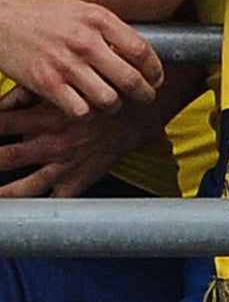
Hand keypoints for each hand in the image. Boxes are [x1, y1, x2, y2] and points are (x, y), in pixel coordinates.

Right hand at [0, 0, 163, 115]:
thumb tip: (138, 51)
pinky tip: (85, 107)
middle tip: (146, 98)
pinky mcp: (46, 84)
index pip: (141, 51)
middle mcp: (85, 42)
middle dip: (145, 94)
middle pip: (130, 79)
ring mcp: (65, 64)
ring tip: (115, 104)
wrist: (0, 20)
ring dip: (116, 106)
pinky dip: (87, 113)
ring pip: (109, 99)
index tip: (157, 78)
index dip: (156, 70)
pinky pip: (80, 110)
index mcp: (98, 19)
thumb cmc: (42, 14)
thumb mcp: (82, 10)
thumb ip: (110, 28)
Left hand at [0, 83, 167, 196]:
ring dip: (2, 195)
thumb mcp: (65, 86)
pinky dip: (38, 210)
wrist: (141, 111)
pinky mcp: (80, 180)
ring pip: (23, 188)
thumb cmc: (98, 94)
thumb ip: (27, 92)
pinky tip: (22, 215)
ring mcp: (66, 165)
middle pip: (4, 158)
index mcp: (45, 117)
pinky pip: (54, 200)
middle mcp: (53, 143)